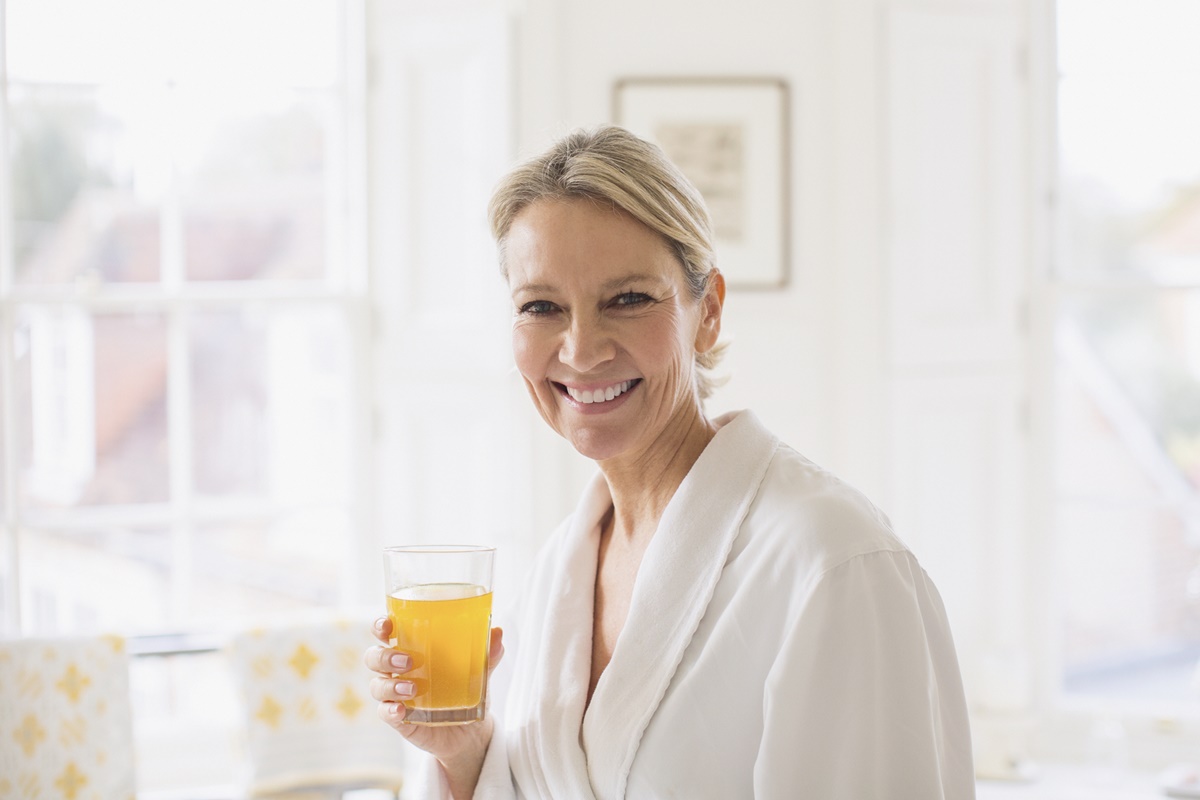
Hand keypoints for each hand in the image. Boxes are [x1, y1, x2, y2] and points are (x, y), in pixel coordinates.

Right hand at [365, 617, 504, 798]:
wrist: (471, 732)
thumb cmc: (467, 689)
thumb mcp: (479, 671)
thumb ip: (486, 654)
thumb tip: (498, 632)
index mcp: (411, 649)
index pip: (386, 632)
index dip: (380, 626)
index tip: (387, 624)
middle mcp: (397, 671)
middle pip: (374, 657)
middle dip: (385, 656)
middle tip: (408, 660)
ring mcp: (396, 696)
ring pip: (377, 685)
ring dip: (391, 684)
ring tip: (412, 688)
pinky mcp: (399, 719)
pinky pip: (385, 713)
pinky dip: (390, 710)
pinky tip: (401, 710)